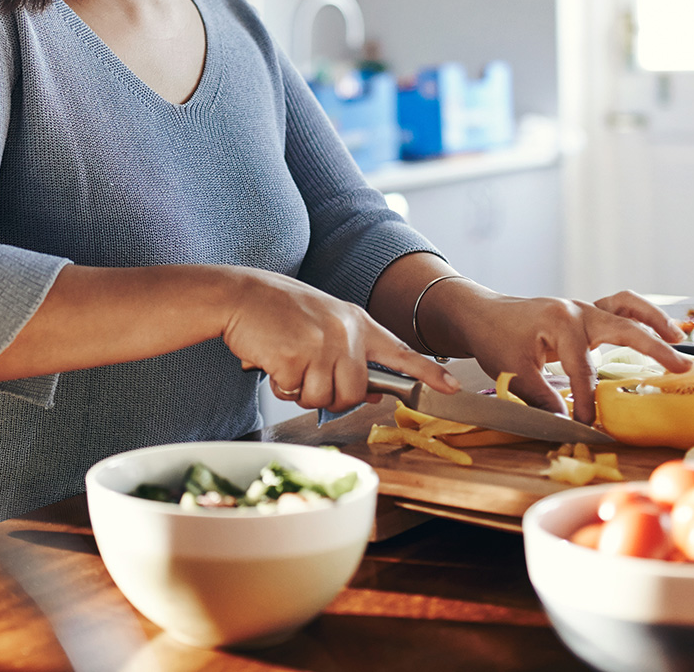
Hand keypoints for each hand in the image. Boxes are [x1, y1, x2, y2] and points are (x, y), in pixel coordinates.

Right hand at [221, 267, 459, 412]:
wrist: (240, 295)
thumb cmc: (278, 311)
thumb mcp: (324, 323)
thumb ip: (350, 352)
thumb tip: (374, 392)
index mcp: (356, 321)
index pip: (400, 351)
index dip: (427, 373)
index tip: (452, 388)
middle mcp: (345, 332)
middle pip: (355, 392)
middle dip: (331, 395)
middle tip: (307, 374)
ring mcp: (322, 344)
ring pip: (325, 398)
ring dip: (302, 391)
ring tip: (288, 363)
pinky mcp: (296, 357)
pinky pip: (295, 394)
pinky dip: (281, 385)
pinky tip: (272, 361)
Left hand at [454, 286, 692, 423]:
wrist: (480, 314)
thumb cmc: (493, 338)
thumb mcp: (512, 371)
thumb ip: (541, 397)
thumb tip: (566, 422)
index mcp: (560, 323)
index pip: (583, 370)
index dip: (587, 401)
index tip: (589, 425)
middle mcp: (577, 311)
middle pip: (623, 329)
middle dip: (653, 348)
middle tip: (680, 368)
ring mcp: (581, 308)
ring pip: (625, 308)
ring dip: (653, 322)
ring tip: (678, 339)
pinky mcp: (582, 314)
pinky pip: (616, 308)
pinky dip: (638, 315)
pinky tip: (656, 329)